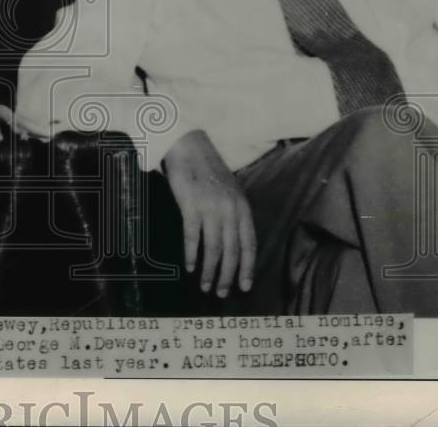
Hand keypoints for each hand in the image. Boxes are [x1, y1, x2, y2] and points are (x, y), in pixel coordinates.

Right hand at [162, 129, 255, 297]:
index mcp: (242, 206)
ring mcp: (211, 207)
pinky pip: (192, 236)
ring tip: (205, 286)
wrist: (188, 145)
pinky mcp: (191, 205)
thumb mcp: (229, 190)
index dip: (247, 267)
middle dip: (228, 275)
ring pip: (214, 248)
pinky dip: (191, 254)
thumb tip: (232, 241)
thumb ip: (232, 212)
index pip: (249, 243)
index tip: (244, 286)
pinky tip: (190, 266)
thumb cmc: (207, 168)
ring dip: (210, 270)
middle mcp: (230, 209)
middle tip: (222, 293)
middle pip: (232, 250)